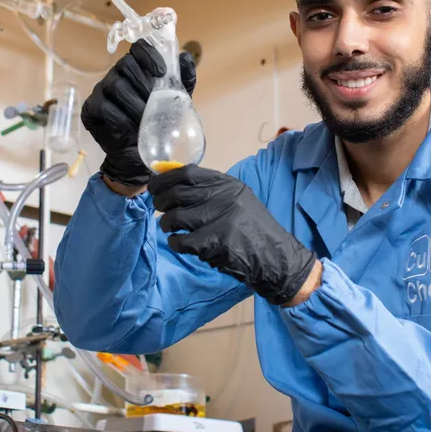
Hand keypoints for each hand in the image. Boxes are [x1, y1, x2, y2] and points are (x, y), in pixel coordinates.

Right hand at [81, 39, 195, 187]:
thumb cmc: (155, 124)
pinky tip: (131, 128)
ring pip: (117, 86)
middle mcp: (116, 75)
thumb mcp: (175, 102)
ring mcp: (101, 91)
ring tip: (146, 119)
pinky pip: (104, 107)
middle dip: (144, 83)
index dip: (148, 55)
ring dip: (135, 104)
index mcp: (135, 68)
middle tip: (155, 102)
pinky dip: (121, 118)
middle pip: (125, 65)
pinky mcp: (91, 109)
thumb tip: (185, 57)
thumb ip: (182, 80)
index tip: (161, 72)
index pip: (137, 48)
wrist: (138, 155)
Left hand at [149, 165, 317, 305]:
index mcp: (227, 184)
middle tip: (159, 209)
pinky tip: (181, 244)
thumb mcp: (238, 200)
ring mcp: (220, 219)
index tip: (154, 186)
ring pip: (175, 217)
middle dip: (160, 202)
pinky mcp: (216, 242)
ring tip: (171, 229)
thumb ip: (210, 192)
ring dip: (167, 225)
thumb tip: (172, 185)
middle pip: (176, 194)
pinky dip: (176, 243)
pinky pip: (181, 241)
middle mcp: (224, 197)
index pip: (186, 173)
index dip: (165, 180)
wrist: (276, 258)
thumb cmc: (253, 230)